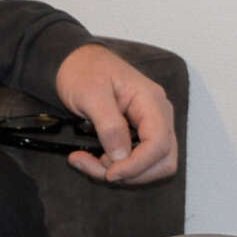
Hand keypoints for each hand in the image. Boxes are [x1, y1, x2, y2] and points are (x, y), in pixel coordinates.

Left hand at [53, 44, 182, 185]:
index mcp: (151, 101)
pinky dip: (114, 168)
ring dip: (120, 173)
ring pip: (150, 167)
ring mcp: (149, 127)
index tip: (110, 173)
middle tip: (94, 167)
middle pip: (162, 161)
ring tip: (86, 161)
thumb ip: (109, 124)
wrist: (73, 63)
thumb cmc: (83, 71)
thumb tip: (120, 156)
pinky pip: (135, 162)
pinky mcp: (138, 136)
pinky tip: (90, 159)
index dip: (137, 165)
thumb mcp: (91, 93)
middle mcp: (157, 116)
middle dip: (130, 173)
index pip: (159, 144)